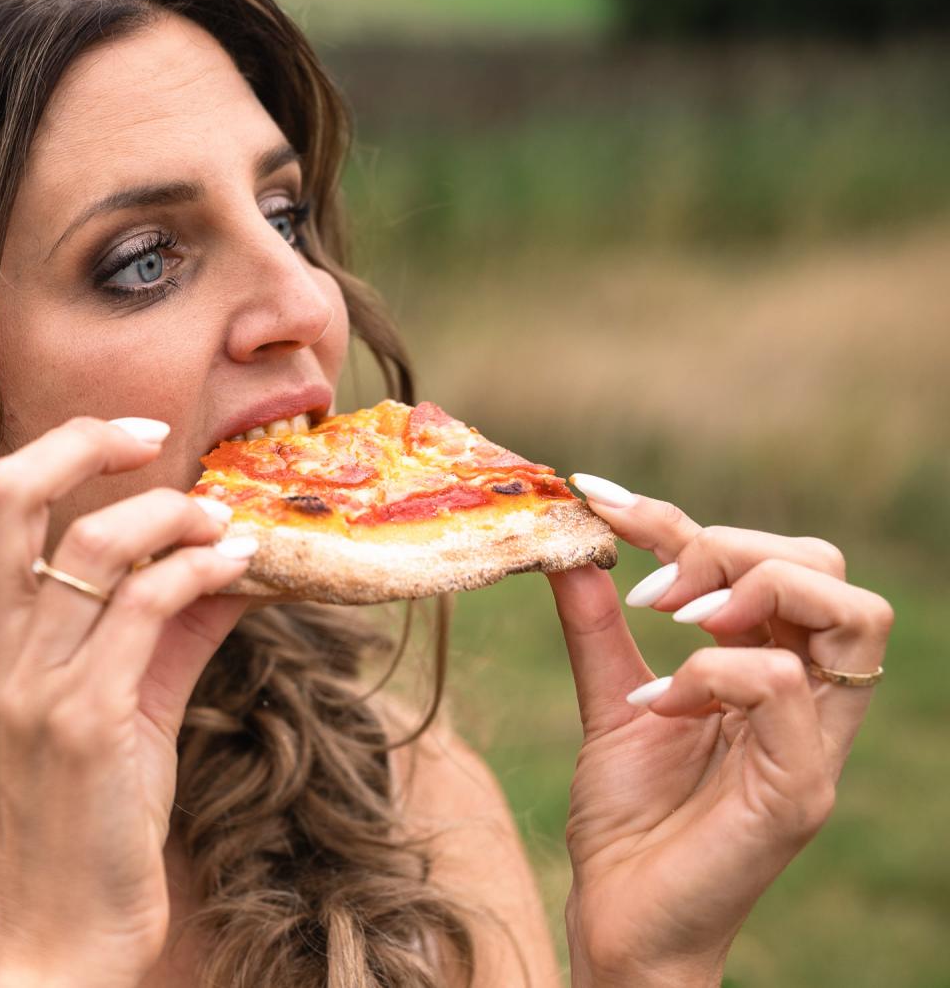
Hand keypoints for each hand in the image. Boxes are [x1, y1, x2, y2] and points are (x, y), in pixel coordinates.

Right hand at [0, 417, 252, 987]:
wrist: (63, 931)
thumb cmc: (83, 817)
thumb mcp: (110, 707)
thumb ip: (156, 626)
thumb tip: (226, 555)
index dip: (59, 449)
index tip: (130, 439)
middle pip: (6, 494)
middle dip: (85, 442)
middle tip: (159, 439)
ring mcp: (29, 686)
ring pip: (95, 546)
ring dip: (174, 517)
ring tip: (225, 525)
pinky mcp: (86, 723)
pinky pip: (145, 609)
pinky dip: (200, 572)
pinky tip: (240, 568)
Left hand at [546, 477, 892, 983]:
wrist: (622, 919)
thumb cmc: (630, 820)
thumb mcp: (608, 700)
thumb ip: (597, 627)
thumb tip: (568, 543)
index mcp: (773, 667)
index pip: (768, 559)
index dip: (683, 519)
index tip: (599, 499)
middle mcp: (810, 696)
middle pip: (826, 566)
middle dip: (727, 548)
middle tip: (646, 590)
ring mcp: (816, 741)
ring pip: (851, 610)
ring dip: (744, 591)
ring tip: (664, 621)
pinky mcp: (800, 785)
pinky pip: (780, 683)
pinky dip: (709, 671)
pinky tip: (653, 704)